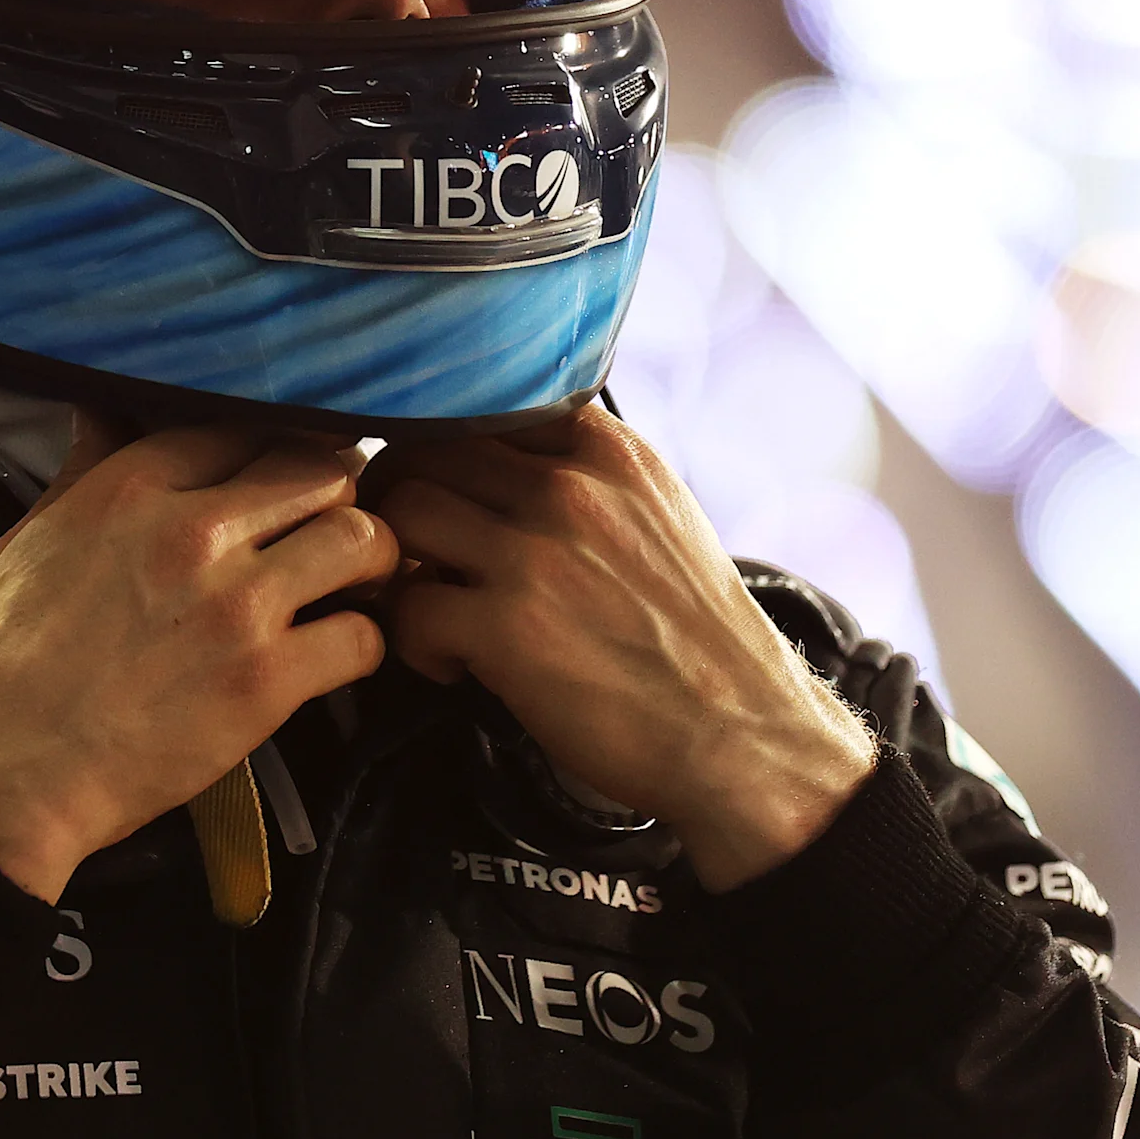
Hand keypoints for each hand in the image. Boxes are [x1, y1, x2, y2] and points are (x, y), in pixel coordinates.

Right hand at [0, 412, 396, 900]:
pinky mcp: (267, 682)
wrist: (5, 774)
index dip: (274, 448)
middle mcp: (194, 532)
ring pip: (361, 538)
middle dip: (338, 495)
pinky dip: (365, 645)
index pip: (243, 428)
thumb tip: (100, 409)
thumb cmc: (2, 664)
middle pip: (320, 469)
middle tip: (334, 525)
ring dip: (370, 559)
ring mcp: (237, 606)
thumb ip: (81, 472)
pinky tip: (340, 654)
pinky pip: (362, 638)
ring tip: (357, 582)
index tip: (286, 475)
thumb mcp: (25, 543)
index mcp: (132, 489)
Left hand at [372, 407, 875, 891]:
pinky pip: (409, 607)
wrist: (742, 736)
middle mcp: (571, 487)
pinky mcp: (506, 628)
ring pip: (402, 512)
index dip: (444, 443)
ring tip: (428, 604)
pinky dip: (414, 641)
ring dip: (397, 561)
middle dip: (401, 496)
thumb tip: (503, 460)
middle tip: (411, 549)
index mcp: (610, 452)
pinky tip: (454, 665)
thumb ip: (590, 476)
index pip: (484, 402)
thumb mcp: (662, 518)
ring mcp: (536, 553)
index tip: (441, 486)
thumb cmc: (696, 640)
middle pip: (425, 448)